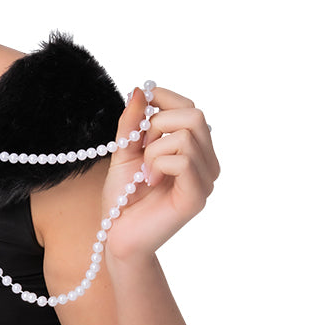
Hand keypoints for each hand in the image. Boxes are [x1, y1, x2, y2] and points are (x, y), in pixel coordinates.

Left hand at [101, 87, 219, 260]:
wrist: (117, 234)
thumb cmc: (124, 197)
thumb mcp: (124, 151)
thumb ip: (132, 123)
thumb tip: (140, 90)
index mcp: (194, 149)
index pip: (191, 107)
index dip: (165, 98)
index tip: (142, 107)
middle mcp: (207, 163)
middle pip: (195, 115)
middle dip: (159, 124)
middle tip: (142, 148)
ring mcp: (205, 180)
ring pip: (187, 136)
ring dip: (154, 149)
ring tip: (145, 171)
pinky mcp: (197, 197)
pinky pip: (184, 160)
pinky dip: (158, 164)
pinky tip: (150, 181)